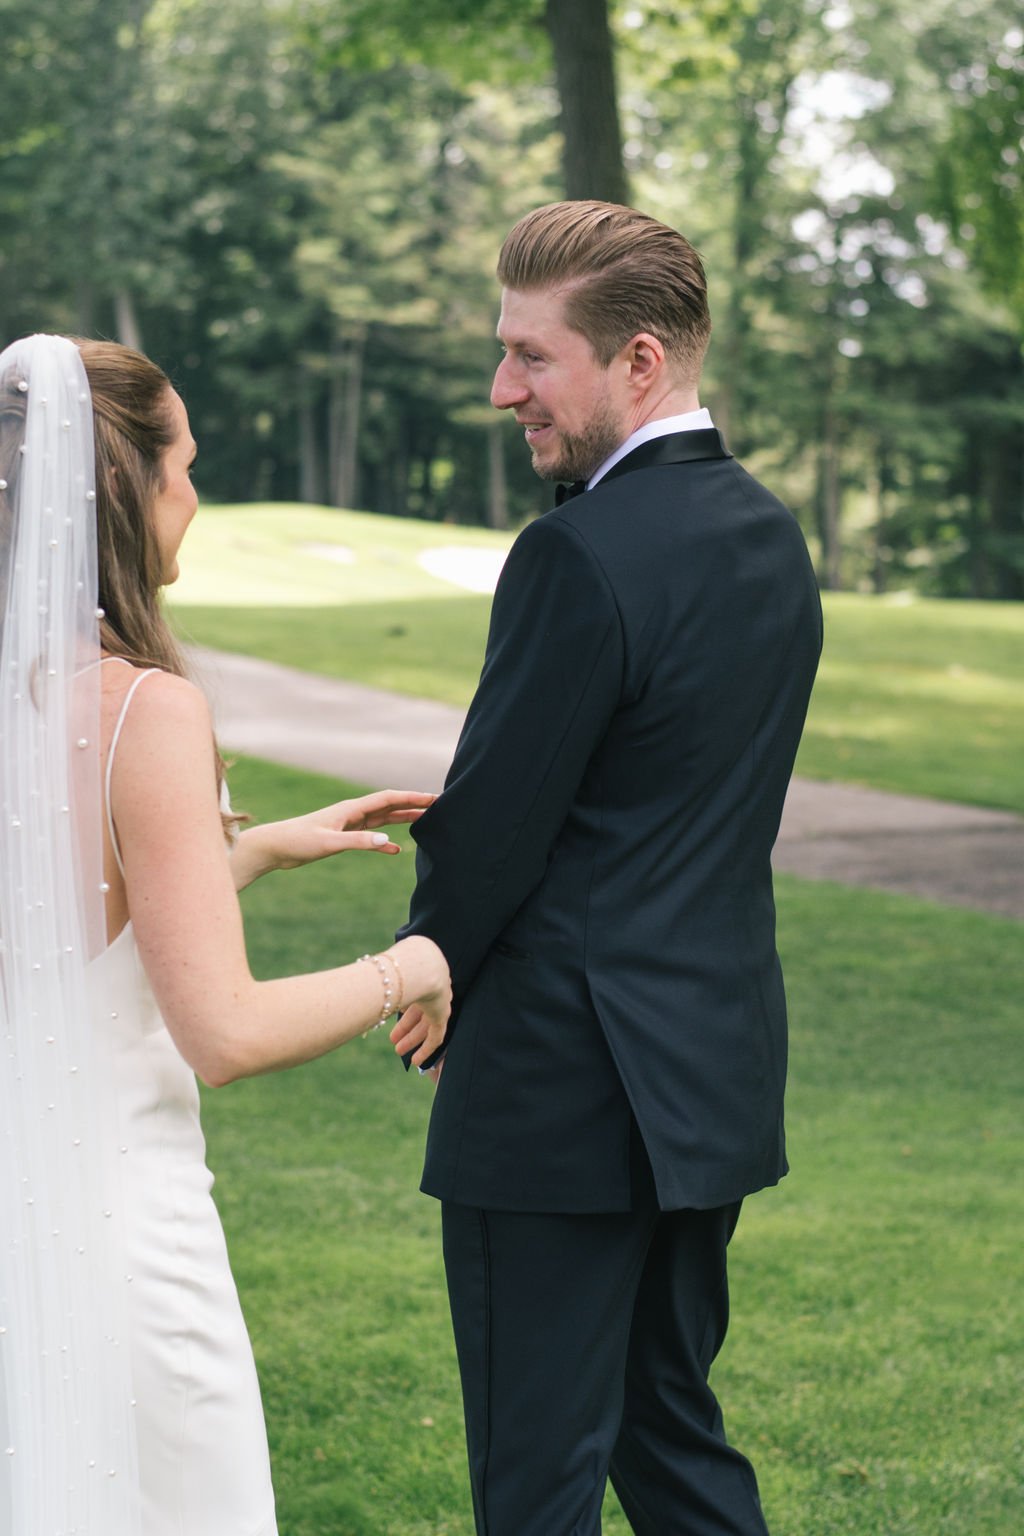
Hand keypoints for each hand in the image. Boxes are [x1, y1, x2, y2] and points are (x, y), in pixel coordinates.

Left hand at [232, 789, 435, 887]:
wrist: (275, 847)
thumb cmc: (298, 841)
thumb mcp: (329, 843)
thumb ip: (358, 842)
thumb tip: (387, 840)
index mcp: (351, 809)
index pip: (387, 798)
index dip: (411, 798)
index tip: (432, 798)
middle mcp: (352, 812)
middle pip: (389, 805)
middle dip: (412, 804)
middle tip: (436, 805)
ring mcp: (347, 824)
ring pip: (381, 818)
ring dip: (402, 818)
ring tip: (424, 819)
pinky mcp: (341, 836)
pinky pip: (369, 835)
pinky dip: (383, 841)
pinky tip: (394, 849)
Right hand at [387, 935, 451, 1067]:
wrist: (418, 966)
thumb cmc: (396, 966)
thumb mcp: (383, 975)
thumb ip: (376, 984)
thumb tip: (353, 986)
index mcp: (418, 976)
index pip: (411, 996)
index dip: (400, 1009)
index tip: (390, 1017)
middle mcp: (430, 988)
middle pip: (417, 1013)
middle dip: (404, 1028)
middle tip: (392, 1039)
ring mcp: (439, 1001)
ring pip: (425, 1026)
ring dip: (411, 1040)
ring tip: (398, 1051)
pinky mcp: (443, 1015)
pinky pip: (436, 1037)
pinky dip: (426, 1049)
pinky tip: (416, 1061)